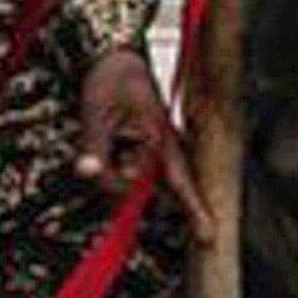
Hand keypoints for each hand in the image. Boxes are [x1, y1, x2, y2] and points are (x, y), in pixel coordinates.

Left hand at [74, 47, 200, 218]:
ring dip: (108, 169)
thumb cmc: (112, 80)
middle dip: (114, 180)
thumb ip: (94, 145)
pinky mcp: (136, 152)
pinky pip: (122, 170)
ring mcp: (149, 152)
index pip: (180, 183)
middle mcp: (160, 151)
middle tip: (95, 156)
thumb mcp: (97, 110)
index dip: (195, 212)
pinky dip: (110, 164)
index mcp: (160, 140)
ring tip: (103, 129)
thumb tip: (87, 174)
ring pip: (125, 181)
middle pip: (136, 189)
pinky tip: (105, 138)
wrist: (113, 58)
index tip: (211, 238)